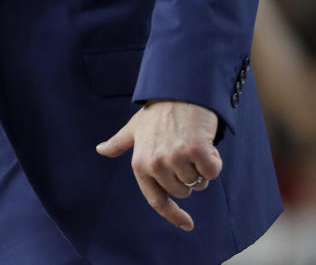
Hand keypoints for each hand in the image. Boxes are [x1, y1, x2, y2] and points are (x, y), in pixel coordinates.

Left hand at [96, 100, 221, 230]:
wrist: (179, 90)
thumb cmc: (158, 111)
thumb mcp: (134, 127)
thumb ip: (119, 142)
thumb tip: (101, 150)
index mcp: (140, 162)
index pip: (156, 200)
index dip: (173, 215)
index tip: (188, 224)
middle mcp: (156, 163)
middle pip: (183, 192)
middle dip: (187, 176)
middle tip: (182, 149)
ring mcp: (176, 158)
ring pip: (199, 183)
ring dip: (200, 167)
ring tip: (191, 142)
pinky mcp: (196, 151)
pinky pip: (212, 171)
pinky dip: (213, 160)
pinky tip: (204, 141)